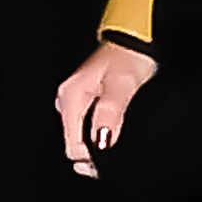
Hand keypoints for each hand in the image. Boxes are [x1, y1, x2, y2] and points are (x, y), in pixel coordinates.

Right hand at [54, 41, 157, 180]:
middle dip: (95, 152)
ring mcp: (73, 101)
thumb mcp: (123, 85)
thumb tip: (101, 140)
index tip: (112, 161)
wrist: (134, 40)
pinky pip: (87, 128)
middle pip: (75, 144)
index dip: (92, 158)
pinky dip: (99, 134)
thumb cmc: (129, 57)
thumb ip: (110, 113)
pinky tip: (114, 129)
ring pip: (81, 137)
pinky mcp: (83, 102)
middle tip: (119, 148)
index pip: (73, 146)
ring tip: (118, 136)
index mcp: (70, 96)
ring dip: (98, 143)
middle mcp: (67, 100)